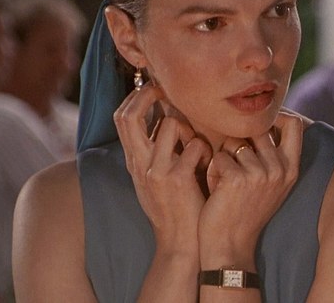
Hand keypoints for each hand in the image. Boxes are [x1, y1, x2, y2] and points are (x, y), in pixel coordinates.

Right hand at [114, 83, 211, 258]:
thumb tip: (169, 120)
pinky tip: (211, 167)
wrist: (181, 243)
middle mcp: (139, 164)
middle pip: (128, 115)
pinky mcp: (178, 179)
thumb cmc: (177, 209)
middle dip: (148, 95)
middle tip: (168, 91)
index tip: (156, 89)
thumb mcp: (158, 180)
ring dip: (191, 128)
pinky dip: (207, 150)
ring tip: (200, 147)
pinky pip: (196, 145)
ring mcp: (157, 171)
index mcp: (134, 162)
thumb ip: (158, 152)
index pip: (122, 118)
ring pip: (172, 124)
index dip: (136, 97)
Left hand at [198, 111, 303, 264]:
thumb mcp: (271, 184)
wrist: (230, 246)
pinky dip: (212, 170)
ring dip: (223, 159)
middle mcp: (279, 169)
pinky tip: (217, 190)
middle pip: (257, 130)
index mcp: (291, 169)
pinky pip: (219, 157)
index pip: (294, 125)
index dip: (276, 117)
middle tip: (235, 168)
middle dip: (240, 142)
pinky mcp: (237, 178)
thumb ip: (274, 156)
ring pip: (234, 142)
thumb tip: (266, 122)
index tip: (259, 124)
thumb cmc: (245, 212)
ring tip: (225, 182)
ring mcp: (260, 173)